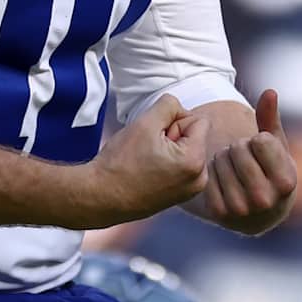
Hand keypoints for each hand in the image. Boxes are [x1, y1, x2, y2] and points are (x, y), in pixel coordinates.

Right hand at [79, 95, 208, 226]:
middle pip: (195, 137)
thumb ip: (169, 105)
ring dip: (171, 149)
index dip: (175, 121)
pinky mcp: (181, 196)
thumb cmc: (120, 163)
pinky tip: (149, 170)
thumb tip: (180, 108)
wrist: (102, 196)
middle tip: (148, 149)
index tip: (155, 135)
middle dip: (174, 136)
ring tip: (148, 160)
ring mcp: (191, 190)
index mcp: (195, 161)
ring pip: (187, 151)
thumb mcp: (145, 122)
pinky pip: (182, 167)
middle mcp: (199, 179)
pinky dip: (168, 163)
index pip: (199, 121)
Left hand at [199, 89, 297, 235]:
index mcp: (286, 182)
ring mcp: (242, 209)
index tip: (260, 151)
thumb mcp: (276, 146)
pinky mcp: (220, 214)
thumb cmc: (271, 170)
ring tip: (234, 168)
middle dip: (238, 147)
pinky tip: (223, 180)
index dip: (257, 140)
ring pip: (219, 160)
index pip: (259, 141)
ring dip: (223, 158)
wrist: (261, 212)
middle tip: (243, 158)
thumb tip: (269, 91)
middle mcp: (266, 199)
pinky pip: (207, 176)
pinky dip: (212, 173)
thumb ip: (271, 118)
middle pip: (237, 149)